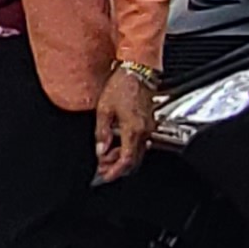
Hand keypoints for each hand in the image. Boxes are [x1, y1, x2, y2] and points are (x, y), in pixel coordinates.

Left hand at [93, 69, 155, 184]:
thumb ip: (102, 133)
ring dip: (122, 158)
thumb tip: (100, 150)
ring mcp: (148, 127)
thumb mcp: (104, 109)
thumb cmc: (121, 85)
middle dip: (117, 168)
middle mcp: (144, 130)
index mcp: (133, 129)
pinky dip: (127, 148)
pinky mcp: (148, 122)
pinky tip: (116, 146)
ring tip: (105, 158)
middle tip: (102, 169)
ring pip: (137, 152)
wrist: (137, 71)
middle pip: (134, 159)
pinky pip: (139, 142)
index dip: (115, 171)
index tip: (104, 177)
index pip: (126, 159)